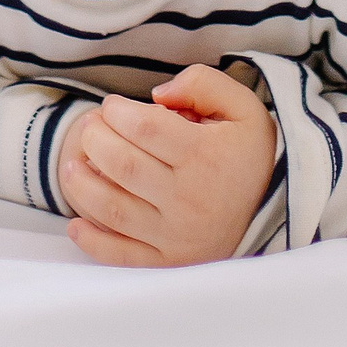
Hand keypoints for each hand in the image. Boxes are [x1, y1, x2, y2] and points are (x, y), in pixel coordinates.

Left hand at [58, 64, 278, 266]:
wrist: (275, 210)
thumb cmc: (249, 152)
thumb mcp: (242, 105)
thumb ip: (203, 83)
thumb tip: (157, 94)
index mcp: (205, 157)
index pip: (145, 126)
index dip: (118, 111)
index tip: (113, 106)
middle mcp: (189, 199)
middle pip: (122, 164)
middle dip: (95, 138)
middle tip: (90, 127)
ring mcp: (177, 236)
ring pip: (113, 208)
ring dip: (81, 185)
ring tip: (71, 165)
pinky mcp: (169, 262)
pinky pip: (122, 256)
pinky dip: (92, 242)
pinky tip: (75, 223)